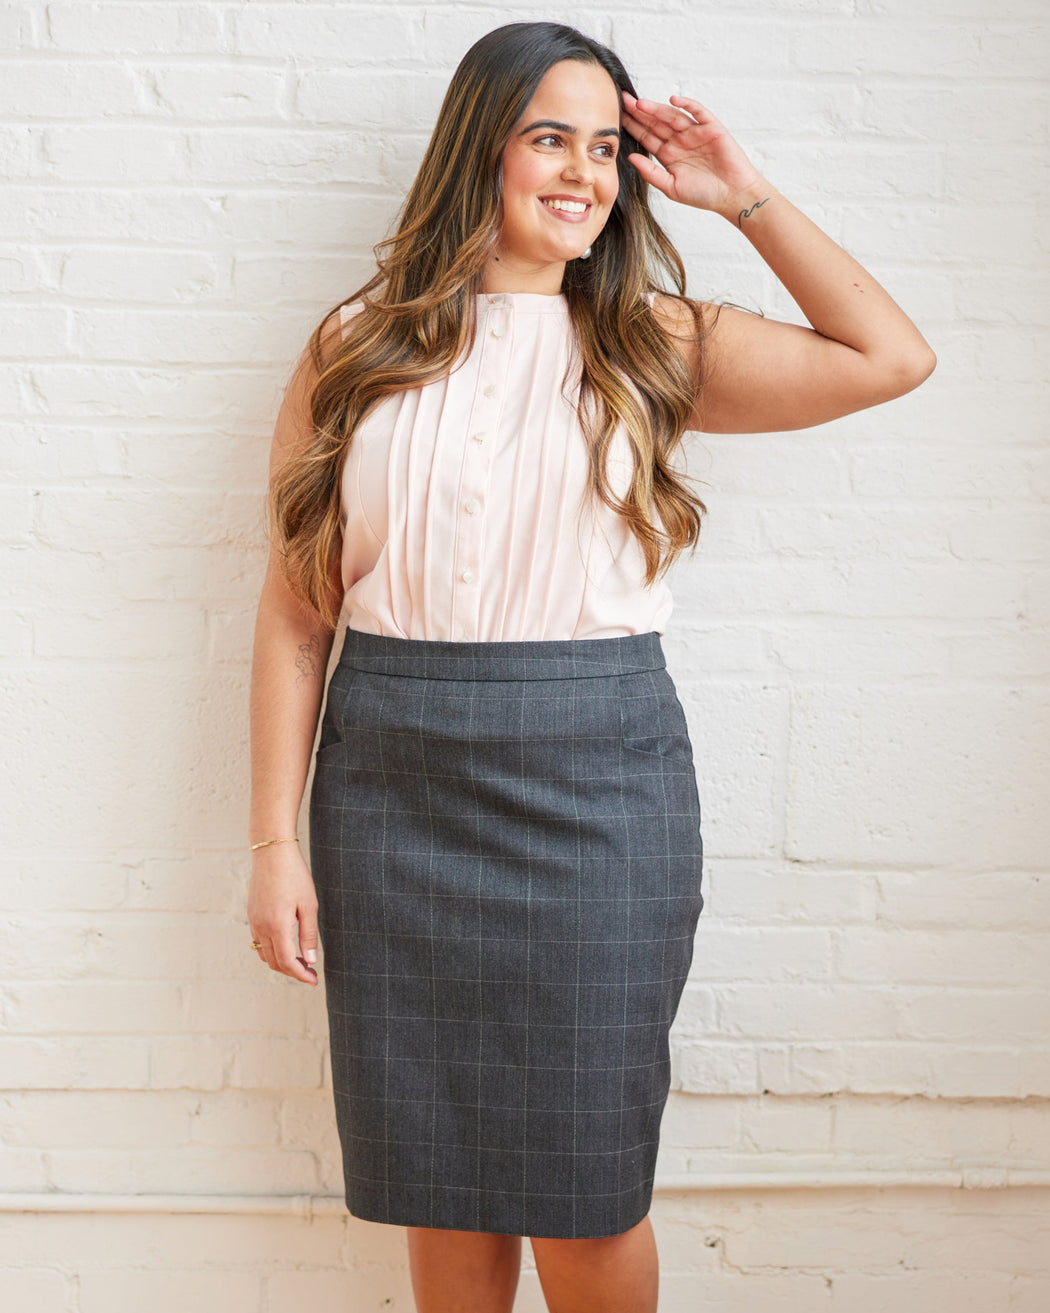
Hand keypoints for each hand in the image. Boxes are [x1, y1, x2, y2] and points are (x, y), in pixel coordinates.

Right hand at [247, 844, 319, 985]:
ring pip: (264, 955)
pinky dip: (271, 951)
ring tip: (301, 961)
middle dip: (293, 972)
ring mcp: (253, 922)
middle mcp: (261, 927)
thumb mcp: (309, 905)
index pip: (287, 963)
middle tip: (311, 972)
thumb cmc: (294, 875)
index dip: (301, 975)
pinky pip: (258, 943)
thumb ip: (309, 935)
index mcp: (277, 926)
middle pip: (274, 963)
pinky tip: (286, 945)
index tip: (314, 980)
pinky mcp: (252, 915)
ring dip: (281, 963)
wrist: (271, 852)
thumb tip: (311, 959)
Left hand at [621, 90, 764, 216]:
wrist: (732, 195)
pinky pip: (698, 112)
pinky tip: (673, 100)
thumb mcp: (671, 187)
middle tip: (622, 101)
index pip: (646, 137)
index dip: (633, 127)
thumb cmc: (703, 195)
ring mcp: (695, 132)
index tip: (616, 117)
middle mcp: (679, 141)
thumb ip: (651, 173)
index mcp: (668, 155)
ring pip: (672, 116)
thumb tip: (630, 158)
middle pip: (656, 123)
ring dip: (657, 108)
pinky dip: (687, 104)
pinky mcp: (711, 128)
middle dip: (640, 112)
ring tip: (640, 103)